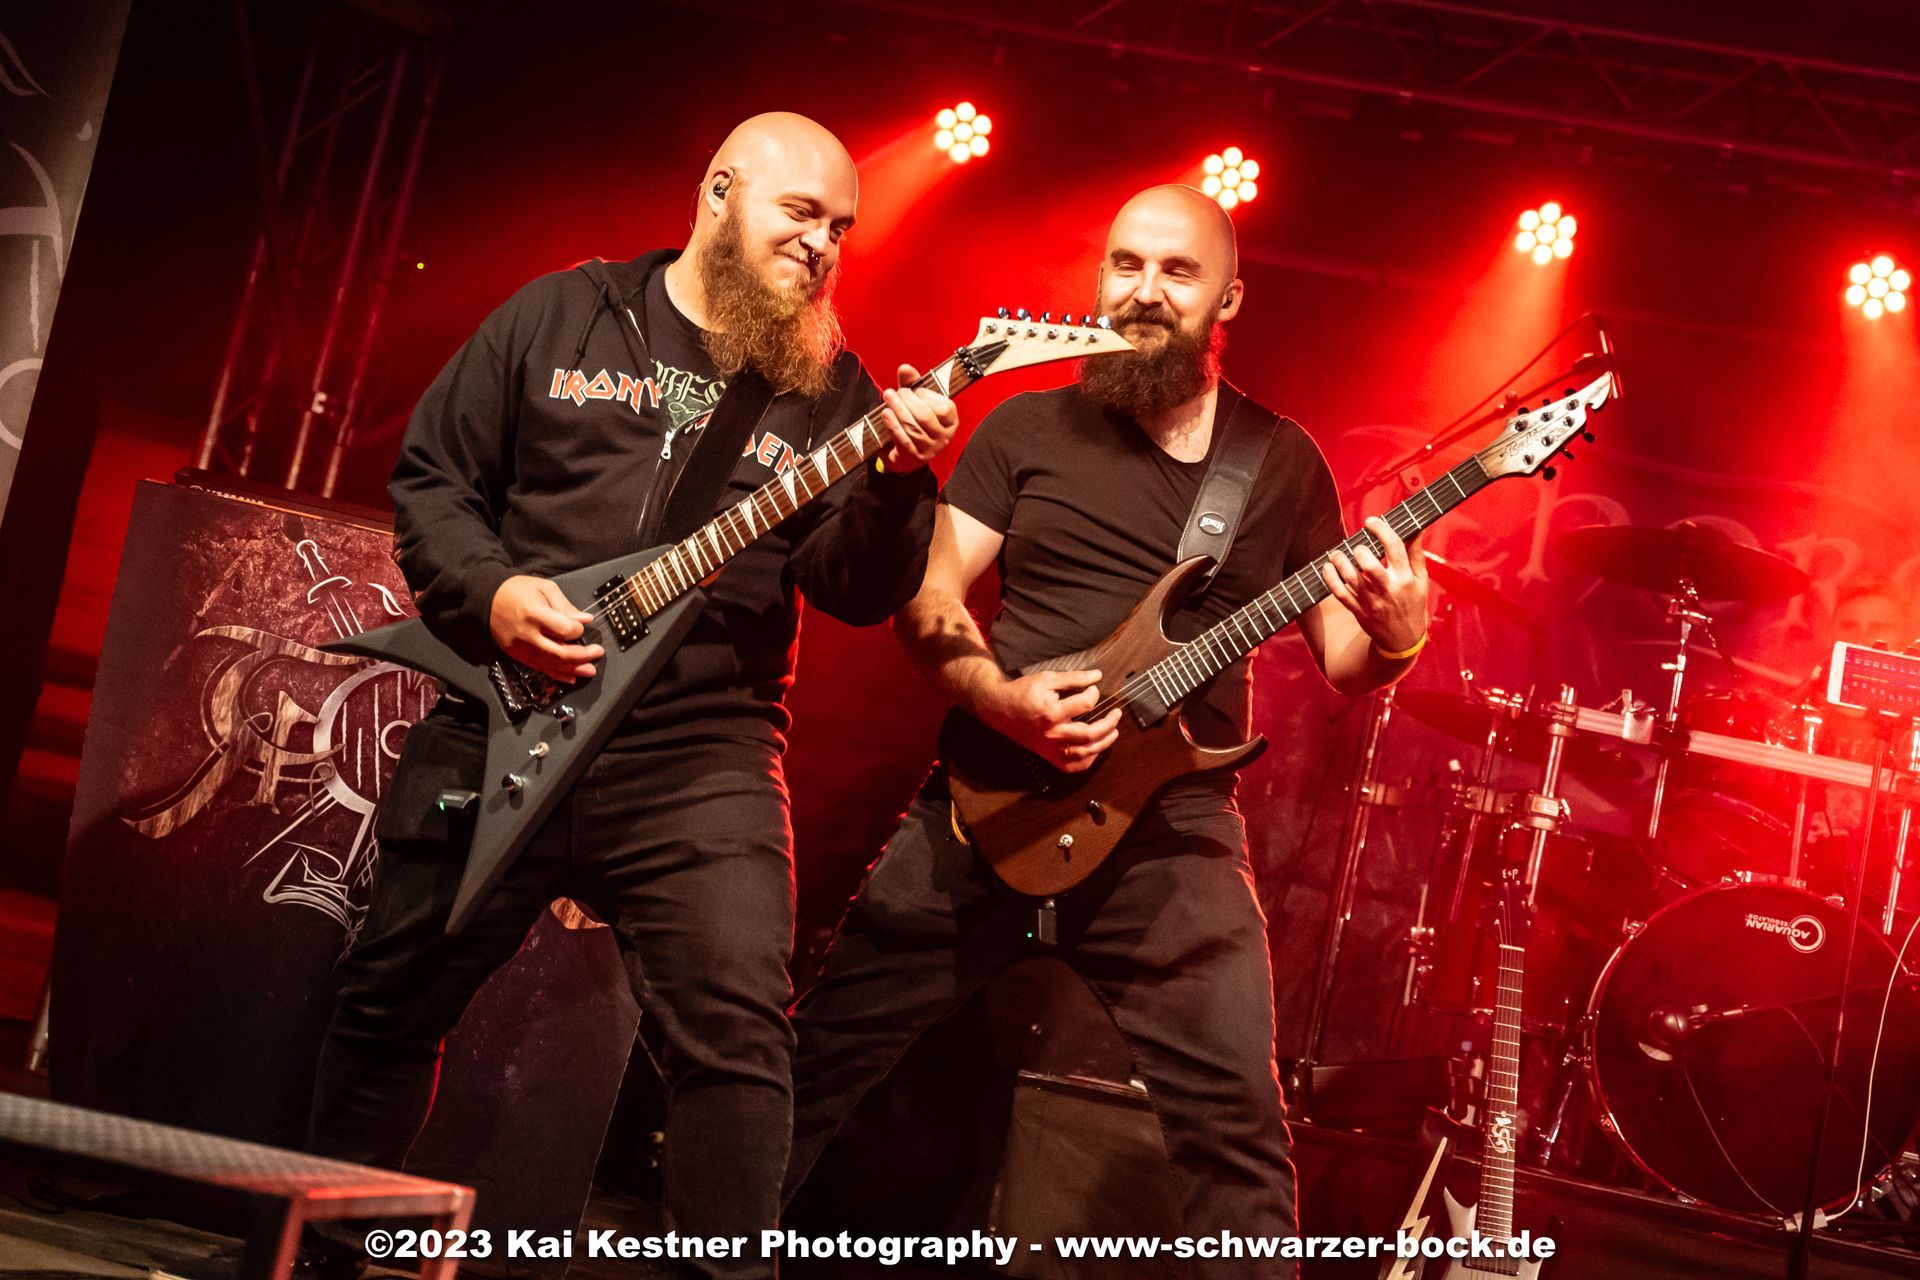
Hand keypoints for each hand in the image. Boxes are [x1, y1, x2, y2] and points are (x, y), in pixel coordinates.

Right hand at [488, 575, 602, 682]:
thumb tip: (585, 620)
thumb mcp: (544, 588)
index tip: (581, 626)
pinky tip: (571, 676)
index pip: (565, 630)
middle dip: (583, 655)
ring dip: (574, 668)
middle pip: (560, 652)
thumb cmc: (516, 590)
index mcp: (534, 614)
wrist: (487, 599)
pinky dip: (557, 674)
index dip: (578, 630)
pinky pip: (540, 668)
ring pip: (552, 664)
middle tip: (597, 652)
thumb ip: (565, 606)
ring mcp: (521, 647)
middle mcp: (527, 634)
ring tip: (590, 670)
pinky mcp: (517, 655)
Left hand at [877, 363, 957, 472]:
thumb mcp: (916, 401)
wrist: (904, 455)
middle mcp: (944, 437)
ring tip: (887, 397)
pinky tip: (886, 414)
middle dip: (907, 400)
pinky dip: (893, 425)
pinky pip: (903, 439)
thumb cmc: (914, 422)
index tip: (913, 390)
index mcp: (951, 422)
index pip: (945, 407)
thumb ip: (912, 383)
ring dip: (898, 409)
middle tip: (894, 392)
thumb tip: (905, 368)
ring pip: (913, 427)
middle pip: (925, 416)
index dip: (927, 396)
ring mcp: (930, 449)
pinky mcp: (914, 457)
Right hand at [976, 668, 1123, 773]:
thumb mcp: (1047, 679)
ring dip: (1103, 743)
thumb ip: (1073, 678)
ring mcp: (1050, 747)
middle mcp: (1052, 733)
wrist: (999, 708)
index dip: (1094, 694)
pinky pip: (1072, 766)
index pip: (1085, 704)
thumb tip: (1097, 675)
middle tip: (1116, 713)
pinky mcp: (1047, 755)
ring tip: (1113, 732)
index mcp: (1051, 712)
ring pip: (1084, 753)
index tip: (1094, 689)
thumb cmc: (1022, 692)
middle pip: (1089, 734)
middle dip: (1108, 724)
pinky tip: (1095, 749)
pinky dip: (1087, 761)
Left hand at [1320, 516, 1428, 654]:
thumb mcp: (1421, 580)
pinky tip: (1327, 568)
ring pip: (1351, 579)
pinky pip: (1340, 594)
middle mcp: (1388, 589)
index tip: (1370, 521)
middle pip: (1370, 565)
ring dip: (1340, 563)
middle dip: (1359, 550)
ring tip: (1336, 554)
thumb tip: (1417, 527)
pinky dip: (1330, 580)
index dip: (1381, 530)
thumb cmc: (1413, 604)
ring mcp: (1372, 601)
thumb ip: (1416, 553)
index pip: (1394, 547)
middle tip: (1356, 546)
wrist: (1403, 640)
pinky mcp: (1359, 611)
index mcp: (1405, 578)